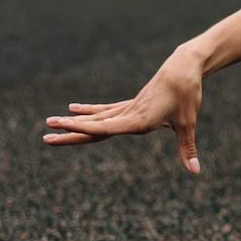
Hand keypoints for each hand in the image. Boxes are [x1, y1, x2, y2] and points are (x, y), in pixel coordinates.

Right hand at [42, 45, 206, 173]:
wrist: (184, 68)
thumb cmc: (187, 96)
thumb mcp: (188, 123)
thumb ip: (187, 149)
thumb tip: (195, 172)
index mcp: (138, 120)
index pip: (107, 128)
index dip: (85, 129)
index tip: (65, 128)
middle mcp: (128, 114)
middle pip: (94, 127)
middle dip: (70, 133)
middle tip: (45, 137)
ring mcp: (127, 108)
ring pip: (95, 117)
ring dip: (73, 122)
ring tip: (49, 124)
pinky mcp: (130, 104)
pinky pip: (105, 109)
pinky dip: (89, 111)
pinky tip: (73, 109)